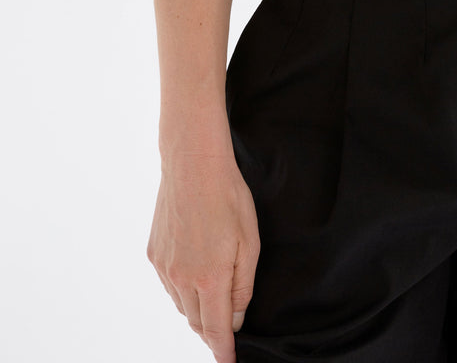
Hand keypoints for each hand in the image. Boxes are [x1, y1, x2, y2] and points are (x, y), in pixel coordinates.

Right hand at [146, 152, 260, 362]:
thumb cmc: (228, 198)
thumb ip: (243, 287)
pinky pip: (169, 285)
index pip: (215, 330)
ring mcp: (163, 266)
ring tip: (213, 293)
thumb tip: (236, 317)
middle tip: (226, 327)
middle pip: (196, 321)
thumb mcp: (250, 243)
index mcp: (208, 278)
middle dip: (212, 329)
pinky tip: (195, 271)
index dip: (223, 350)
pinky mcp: (153, 253)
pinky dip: (182, 288)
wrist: (193, 165)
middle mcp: (180, 278)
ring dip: (197, 308)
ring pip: (181, 305)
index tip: (227, 362)